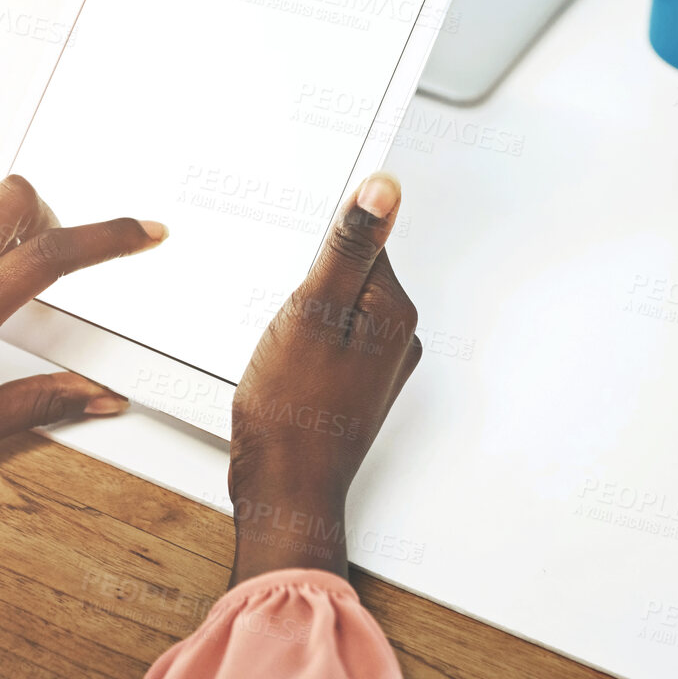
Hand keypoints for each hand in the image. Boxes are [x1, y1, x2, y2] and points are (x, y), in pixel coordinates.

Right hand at [228, 172, 421, 582]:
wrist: (283, 488)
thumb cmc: (293, 414)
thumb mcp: (311, 312)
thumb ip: (348, 247)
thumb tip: (384, 190)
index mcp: (394, 312)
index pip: (359, 243)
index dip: (315, 258)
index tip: (297, 288)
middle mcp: (396, 338)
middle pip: (344, 276)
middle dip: (304, 290)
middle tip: (283, 329)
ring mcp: (376, 366)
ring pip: (330, 310)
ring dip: (298, 320)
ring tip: (281, 354)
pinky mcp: (351, 386)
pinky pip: (323, 342)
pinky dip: (298, 347)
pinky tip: (282, 372)